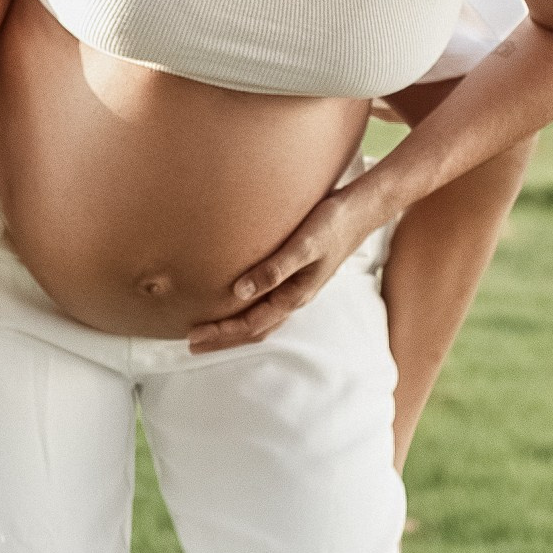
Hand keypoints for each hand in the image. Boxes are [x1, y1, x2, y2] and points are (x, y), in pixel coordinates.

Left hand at [187, 187, 376, 353]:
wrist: (360, 210)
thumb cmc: (332, 224)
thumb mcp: (304, 245)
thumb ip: (274, 268)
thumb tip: (239, 291)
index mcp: (295, 296)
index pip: (251, 325)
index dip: (221, 333)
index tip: (193, 337)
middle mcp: (294, 297)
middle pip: (254, 328)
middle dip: (223, 337)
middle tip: (192, 342)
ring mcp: (295, 287)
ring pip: (260, 317)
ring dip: (234, 326)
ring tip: (209, 328)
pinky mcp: (295, 273)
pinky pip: (266, 301)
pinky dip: (246, 308)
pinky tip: (236, 300)